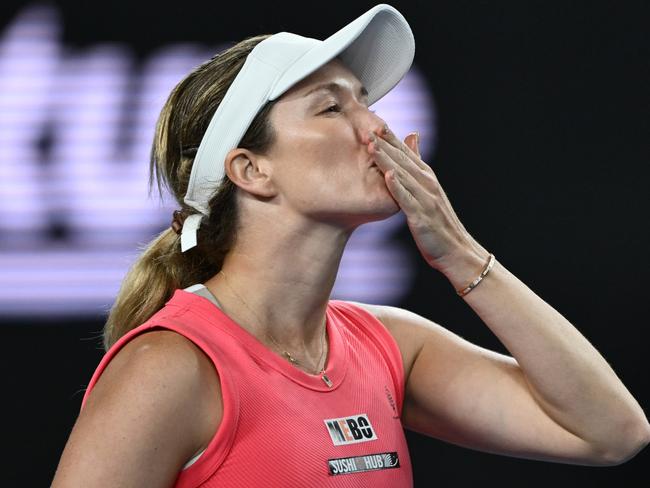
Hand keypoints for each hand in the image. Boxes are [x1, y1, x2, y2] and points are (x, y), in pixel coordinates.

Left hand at [368, 125, 480, 270]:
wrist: (456, 250)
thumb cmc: (438, 222)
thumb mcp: (429, 190)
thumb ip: (418, 164)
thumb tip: (412, 136)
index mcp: (427, 177)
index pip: (406, 153)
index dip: (390, 139)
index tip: (373, 123)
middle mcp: (427, 184)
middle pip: (402, 160)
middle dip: (384, 144)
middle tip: (366, 128)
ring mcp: (425, 199)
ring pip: (402, 176)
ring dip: (387, 160)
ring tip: (371, 146)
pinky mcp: (421, 216)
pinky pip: (407, 200)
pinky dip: (398, 187)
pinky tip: (387, 176)